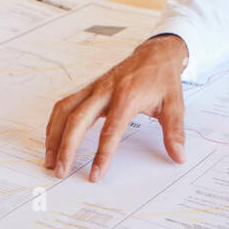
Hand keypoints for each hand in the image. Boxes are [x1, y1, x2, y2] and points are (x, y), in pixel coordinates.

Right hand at [44, 34, 186, 182]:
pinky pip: (65, 104)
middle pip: (78, 119)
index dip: (102, 154)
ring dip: (54, 135)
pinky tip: (52, 139)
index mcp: (128, 96)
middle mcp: (106, 90)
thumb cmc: (162, 78)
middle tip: (61, 170)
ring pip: (65, 110)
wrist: (155, 54)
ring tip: (50, 159)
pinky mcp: (88, 88)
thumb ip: (174, 132)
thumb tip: (178, 156)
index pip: (111, 130)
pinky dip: (55, 122)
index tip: (95, 174)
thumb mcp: (174, 104)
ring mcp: (94, 88)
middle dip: (67, 146)